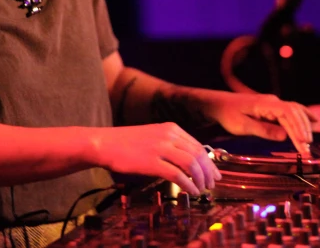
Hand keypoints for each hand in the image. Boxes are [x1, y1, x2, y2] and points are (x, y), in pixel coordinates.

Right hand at [89, 123, 221, 194]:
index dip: (210, 162)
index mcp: (171, 128)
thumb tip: (190, 160)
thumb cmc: (127, 143)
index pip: (198, 146)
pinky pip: (178, 175)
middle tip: (212, 184)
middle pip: (198, 155)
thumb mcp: (154, 135)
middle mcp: (169, 135)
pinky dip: (188, 185)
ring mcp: (161, 148)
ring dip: (200, 180)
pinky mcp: (152, 162)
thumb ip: (172, 144)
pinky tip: (191, 191)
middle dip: (208, 172)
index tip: (214, 173)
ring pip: (192, 165)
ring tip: (202, 190)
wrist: (105, 143)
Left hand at [206, 92, 317, 154]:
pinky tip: (314, 121)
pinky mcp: (273, 109)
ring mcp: (274, 104)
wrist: (219, 104)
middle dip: (303, 131)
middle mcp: (273, 102)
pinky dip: (302, 118)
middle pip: (295, 113)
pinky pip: (292, 112)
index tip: (303, 142)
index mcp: (266, 104)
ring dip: (303, 127)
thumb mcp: (242, 125)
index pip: (288, 113)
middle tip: (307, 150)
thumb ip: (263, 130)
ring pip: (295, 113)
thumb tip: (284, 135)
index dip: (298, 127)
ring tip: (308, 144)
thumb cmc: (228, 114)